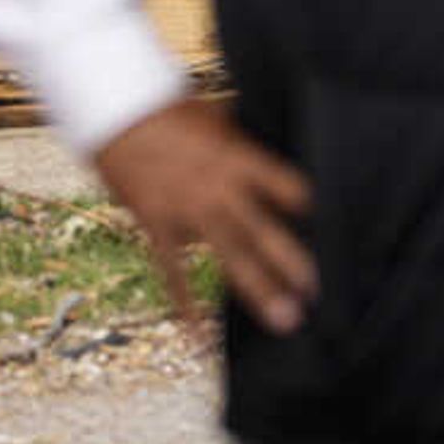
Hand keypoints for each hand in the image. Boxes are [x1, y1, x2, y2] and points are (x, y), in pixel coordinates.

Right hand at [93, 97, 315, 335]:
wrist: (110, 108)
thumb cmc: (164, 110)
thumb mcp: (210, 116)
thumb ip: (240, 141)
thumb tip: (265, 146)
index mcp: (236, 156)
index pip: (286, 185)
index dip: (309, 207)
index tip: (334, 231)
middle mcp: (217, 186)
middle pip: (263, 229)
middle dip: (291, 263)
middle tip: (316, 293)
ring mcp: (186, 208)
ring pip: (230, 254)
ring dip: (259, 289)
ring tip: (285, 319)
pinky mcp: (157, 222)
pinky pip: (173, 270)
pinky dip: (185, 304)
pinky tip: (199, 335)